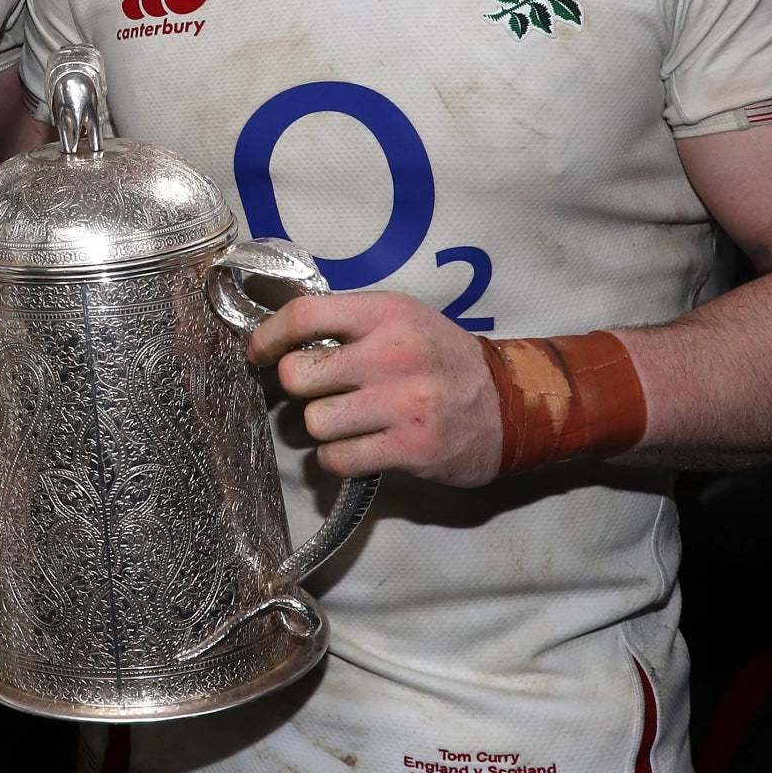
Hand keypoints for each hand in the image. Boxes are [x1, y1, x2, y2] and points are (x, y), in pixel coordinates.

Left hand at [246, 291, 501, 486]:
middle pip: (298, 376)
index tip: (259, 353)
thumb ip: (349, 321)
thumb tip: (283, 337)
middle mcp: (393, 355)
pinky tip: (360, 448)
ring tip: (351, 422)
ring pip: (315, 422)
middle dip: (301, 388)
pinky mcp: (412, 448)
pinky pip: (339, 458)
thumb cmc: (442, 358)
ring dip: (324, 427)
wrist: (512, 405)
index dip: (268, 336)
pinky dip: (339, 458)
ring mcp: (403, 404)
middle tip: (322, 392)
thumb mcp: (403, 319)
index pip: (304, 316)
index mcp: (387, 313)